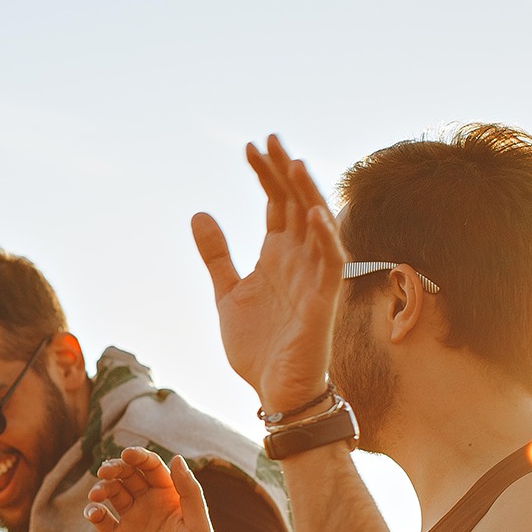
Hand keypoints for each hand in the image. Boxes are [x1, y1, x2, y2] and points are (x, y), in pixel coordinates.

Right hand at [85, 450, 221, 531]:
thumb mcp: (199, 525)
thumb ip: (189, 491)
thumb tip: (177, 458)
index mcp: (171, 498)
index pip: (152, 469)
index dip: (139, 457)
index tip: (127, 454)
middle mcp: (150, 506)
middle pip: (128, 476)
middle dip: (116, 468)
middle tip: (106, 470)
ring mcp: (132, 523)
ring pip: (112, 494)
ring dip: (102, 487)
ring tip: (97, 493)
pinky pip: (101, 520)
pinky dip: (93, 512)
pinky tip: (94, 513)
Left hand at [193, 134, 344, 411]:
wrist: (276, 392)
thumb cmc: (259, 346)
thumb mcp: (228, 293)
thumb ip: (217, 255)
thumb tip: (199, 213)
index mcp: (278, 255)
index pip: (276, 203)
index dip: (265, 175)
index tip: (249, 146)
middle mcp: (300, 259)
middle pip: (296, 204)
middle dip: (283, 172)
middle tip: (269, 139)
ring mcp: (314, 278)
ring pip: (316, 226)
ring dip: (306, 195)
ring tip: (292, 163)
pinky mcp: (324, 302)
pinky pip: (331, 264)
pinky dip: (326, 238)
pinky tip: (314, 214)